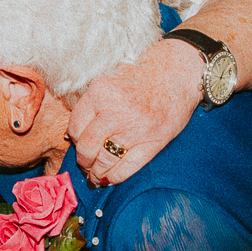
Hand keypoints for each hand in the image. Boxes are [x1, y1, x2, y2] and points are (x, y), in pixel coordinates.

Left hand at [69, 39, 200, 186]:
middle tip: (85, 165)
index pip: (75, 127)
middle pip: (87, 148)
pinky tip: (109, 179)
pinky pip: (127, 167)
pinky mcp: (153, 141)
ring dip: (96, 173)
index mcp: (99, 92)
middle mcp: (114, 111)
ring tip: (95, 176)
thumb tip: (72, 135)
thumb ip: (92, 103)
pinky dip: (115, 177)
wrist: (179, 71)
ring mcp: (134, 129)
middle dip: (83, 161)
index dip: (74, 139)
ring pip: (105, 161)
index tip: (78, 143)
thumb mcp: (110, 79)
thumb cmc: (143, 73)